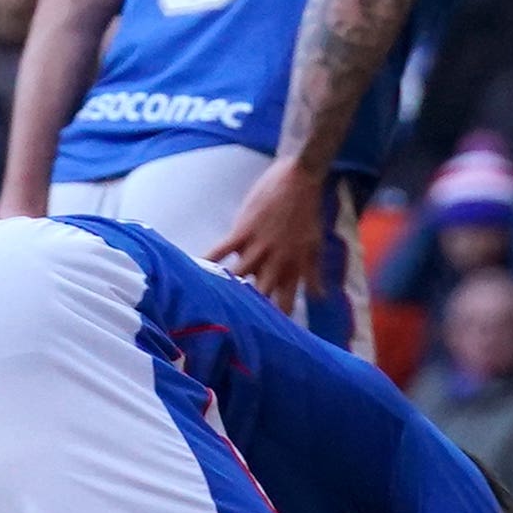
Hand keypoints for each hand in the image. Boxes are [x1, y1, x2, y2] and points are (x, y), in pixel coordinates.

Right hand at [204, 158, 336, 315]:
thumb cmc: (307, 213)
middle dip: (247, 310)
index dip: (275, 320)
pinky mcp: (243, 231)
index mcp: (294, 268)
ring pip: (238, 276)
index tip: (265, 332)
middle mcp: (276, 262)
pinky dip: (207, 260)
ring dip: (225, 289)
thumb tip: (319, 298)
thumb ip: (313, 274)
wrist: (298, 181)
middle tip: (232, 325)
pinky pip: (221, 250)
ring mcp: (258, 247)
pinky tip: (194, 269)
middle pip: (259, 295)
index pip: (284, 303)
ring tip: (209, 304)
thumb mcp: (314, 246)